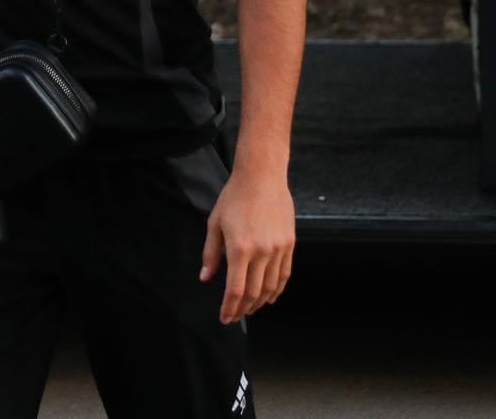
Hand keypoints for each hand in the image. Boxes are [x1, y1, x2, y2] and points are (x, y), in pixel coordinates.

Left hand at [199, 167, 294, 323]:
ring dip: (260, 302)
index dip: (229, 308)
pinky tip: (270, 297)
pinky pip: (284, 275)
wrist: (262, 177)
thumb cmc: (234, 197)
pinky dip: (277, 290)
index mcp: (239, 248)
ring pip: (270, 287)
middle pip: (254, 293)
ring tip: (250, 309)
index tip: (224, 318)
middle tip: (235, 316)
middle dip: (243, 309)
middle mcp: (261, 252)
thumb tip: (206, 277)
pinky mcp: (289, 244)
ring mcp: (278, 249)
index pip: (235, 290)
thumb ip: (211, 253)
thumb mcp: (215, 223)